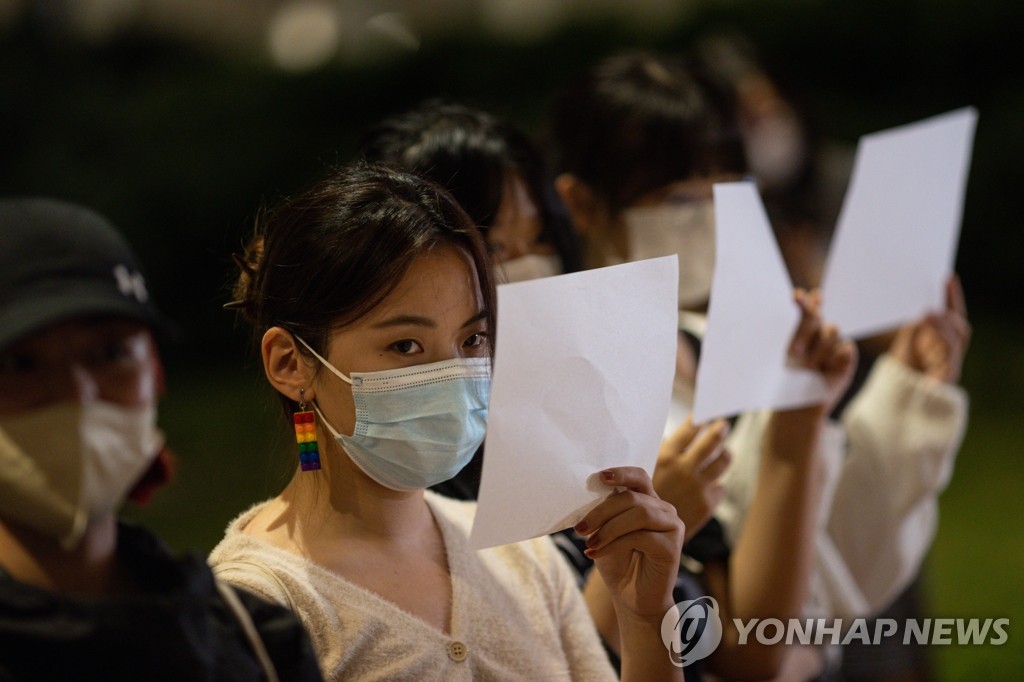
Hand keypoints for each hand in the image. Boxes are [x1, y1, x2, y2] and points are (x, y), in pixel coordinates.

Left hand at [574, 467, 683, 618]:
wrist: (631, 598)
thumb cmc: (618, 563)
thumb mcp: (605, 533)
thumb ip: (605, 513)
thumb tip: (590, 494)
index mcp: (648, 501)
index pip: (639, 477)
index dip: (621, 473)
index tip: (599, 477)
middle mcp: (663, 510)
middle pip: (633, 497)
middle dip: (601, 511)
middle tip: (580, 528)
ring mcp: (671, 526)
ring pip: (639, 513)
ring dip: (608, 528)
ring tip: (589, 542)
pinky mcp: (672, 546)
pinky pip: (641, 536)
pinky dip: (613, 544)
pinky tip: (596, 553)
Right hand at [653, 416, 730, 540]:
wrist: (644, 534)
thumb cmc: (640, 500)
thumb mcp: (644, 471)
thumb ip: (661, 454)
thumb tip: (676, 434)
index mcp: (666, 456)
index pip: (690, 428)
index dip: (699, 420)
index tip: (703, 414)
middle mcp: (684, 468)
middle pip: (713, 440)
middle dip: (719, 430)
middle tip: (722, 425)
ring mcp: (699, 486)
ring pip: (723, 461)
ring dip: (723, 455)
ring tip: (723, 452)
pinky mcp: (708, 503)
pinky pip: (720, 487)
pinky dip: (715, 484)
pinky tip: (710, 485)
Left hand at [789, 288, 857, 411]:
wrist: (797, 404)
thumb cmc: (785, 379)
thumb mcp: (785, 354)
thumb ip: (795, 327)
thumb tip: (799, 297)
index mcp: (802, 331)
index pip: (807, 309)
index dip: (805, 300)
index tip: (796, 296)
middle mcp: (818, 335)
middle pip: (817, 317)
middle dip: (806, 329)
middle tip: (794, 351)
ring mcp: (833, 346)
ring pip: (832, 330)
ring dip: (818, 349)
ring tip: (809, 368)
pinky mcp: (846, 359)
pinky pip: (845, 348)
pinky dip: (834, 357)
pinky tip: (825, 369)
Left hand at [890, 275, 970, 382]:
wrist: (896, 403)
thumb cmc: (900, 372)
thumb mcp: (904, 345)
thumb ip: (914, 328)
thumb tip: (920, 310)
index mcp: (942, 342)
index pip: (952, 315)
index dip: (952, 297)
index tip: (947, 277)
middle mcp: (951, 352)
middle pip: (959, 326)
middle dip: (951, 308)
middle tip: (937, 294)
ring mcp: (951, 365)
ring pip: (957, 340)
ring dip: (944, 324)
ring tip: (929, 312)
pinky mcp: (947, 377)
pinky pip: (950, 357)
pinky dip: (941, 341)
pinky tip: (930, 330)